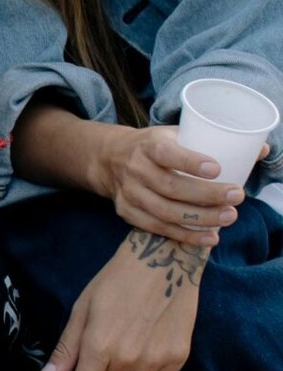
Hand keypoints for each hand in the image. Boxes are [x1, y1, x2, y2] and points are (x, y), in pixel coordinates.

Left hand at [38, 228, 204, 370]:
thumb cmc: (117, 281)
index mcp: (98, 346)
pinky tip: (144, 351)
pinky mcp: (178, 358)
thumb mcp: (82, 309)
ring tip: (123, 352)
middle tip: (100, 353)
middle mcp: (128, 359)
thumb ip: (66, 349)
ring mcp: (156, 360)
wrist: (166, 260)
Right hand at [98, 123, 251, 246]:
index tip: (218, 168)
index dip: (191, 162)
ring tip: (229, 218)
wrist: (110, 159)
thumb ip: (214, 141)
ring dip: (200, 219)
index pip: (167, 154)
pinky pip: (158, 228)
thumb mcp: (176, 134)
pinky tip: (210, 237)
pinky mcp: (128, 213)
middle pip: (171, 187)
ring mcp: (130, 194)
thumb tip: (261, 149)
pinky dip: (186, 235)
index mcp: (149, 145)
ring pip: (166, 212)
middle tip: (237, 196)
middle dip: (207, 195)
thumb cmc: (155, 146)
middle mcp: (136, 169)